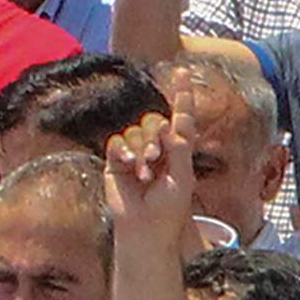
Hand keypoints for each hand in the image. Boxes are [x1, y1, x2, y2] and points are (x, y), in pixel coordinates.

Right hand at [102, 107, 199, 244]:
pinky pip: (117, 142)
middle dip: (155, 139)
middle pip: (154, 122)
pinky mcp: (117, 161)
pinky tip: (128, 166)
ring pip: (135, 132)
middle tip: (156, 159)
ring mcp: (136, 153)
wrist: (145, 228)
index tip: (182, 71)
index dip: (182, 94)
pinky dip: (123, 152)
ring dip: (140, 151)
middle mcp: (157, 147)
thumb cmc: (170, 208)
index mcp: (178, 149)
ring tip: (143, 174)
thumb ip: (179, 148)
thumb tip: (170, 125)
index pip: (181, 117)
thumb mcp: (183, 177)